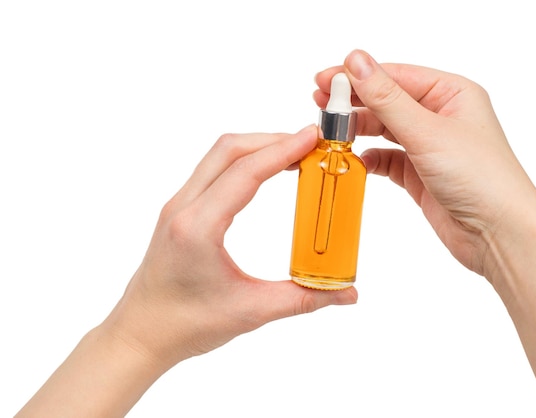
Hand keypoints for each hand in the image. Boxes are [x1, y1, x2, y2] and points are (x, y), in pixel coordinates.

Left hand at [105, 126, 357, 367]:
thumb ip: (303, 298)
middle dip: (272, 139)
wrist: (140, 334)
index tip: (312, 138)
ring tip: (292, 154)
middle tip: (309, 143)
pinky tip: (263, 173)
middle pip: (229, 149)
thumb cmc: (185, 325)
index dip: (282, 149)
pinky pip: (212, 170)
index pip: (245, 172)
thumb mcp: (251, 312)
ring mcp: (177, 206)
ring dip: (256, 147)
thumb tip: (346, 294)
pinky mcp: (179, 211)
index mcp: (198, 228)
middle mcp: (183, 208)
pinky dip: (242, 161)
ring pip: (218, 156)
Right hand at [315, 50, 535, 417]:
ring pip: (384, 130)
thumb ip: (387, 98)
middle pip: (386, 101)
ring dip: (358, 131)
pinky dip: (368, 160)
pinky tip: (354, 161)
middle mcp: (441, 116)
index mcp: (452, 93)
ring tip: (330, 133)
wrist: (499, 235)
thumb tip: (358, 62)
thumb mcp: (428, 132)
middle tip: (320, 104)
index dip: (358, 77)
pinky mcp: (420, 175)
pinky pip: (386, 160)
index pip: (395, 76)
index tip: (325, 80)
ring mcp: (430, 146)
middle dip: (353, 103)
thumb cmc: (482, 179)